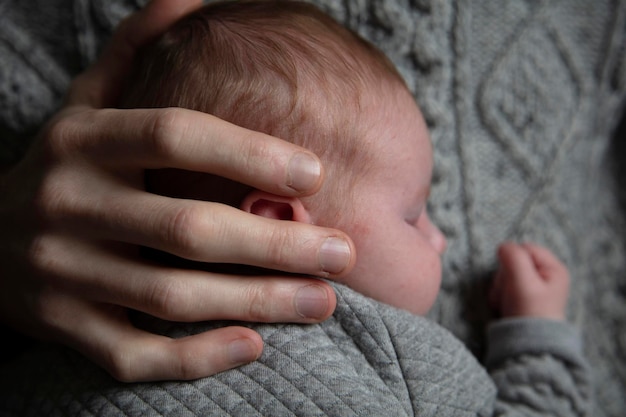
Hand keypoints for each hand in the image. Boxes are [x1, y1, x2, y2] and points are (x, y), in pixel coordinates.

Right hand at [0, 0, 354, 381]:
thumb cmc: (67, 171)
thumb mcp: (86, 105)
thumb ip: (134, 55)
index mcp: (82, 141)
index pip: (175, 136)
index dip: (249, 154)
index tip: (316, 174)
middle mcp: (66, 204)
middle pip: (188, 229)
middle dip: (277, 244)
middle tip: (343, 253)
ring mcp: (59, 273)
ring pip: (171, 297)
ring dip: (257, 303)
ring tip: (324, 301)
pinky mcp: (61, 327)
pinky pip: (133, 354)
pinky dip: (195, 357)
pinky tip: (253, 346)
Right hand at [490, 242, 568, 320]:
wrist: (528, 346)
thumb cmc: (529, 313)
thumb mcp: (522, 282)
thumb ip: (514, 257)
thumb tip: (504, 246)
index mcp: (554, 269)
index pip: (525, 248)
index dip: (512, 260)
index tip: (510, 278)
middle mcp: (547, 276)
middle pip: (515, 261)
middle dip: (504, 276)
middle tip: (506, 292)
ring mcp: (535, 287)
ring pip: (508, 274)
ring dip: (500, 286)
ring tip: (504, 302)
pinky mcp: (525, 297)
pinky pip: (506, 286)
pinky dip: (500, 294)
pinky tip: (503, 305)